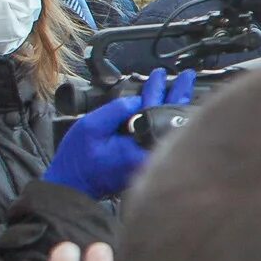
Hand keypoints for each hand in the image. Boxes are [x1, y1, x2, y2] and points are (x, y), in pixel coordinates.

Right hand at [44, 68, 195, 198]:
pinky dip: (168, 118)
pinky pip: (164, 134)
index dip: (159, 90)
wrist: (73, 185)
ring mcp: (152, 159)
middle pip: (172, 119)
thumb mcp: (91, 126)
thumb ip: (116, 110)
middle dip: (179, 94)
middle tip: (186, 77)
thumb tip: (138, 98)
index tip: (160, 75)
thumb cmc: (79, 159)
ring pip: (171, 127)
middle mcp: (152, 154)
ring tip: (184, 85)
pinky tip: (172, 105)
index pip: (158, 112)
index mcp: (140, 147)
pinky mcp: (148, 160)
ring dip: (177, 103)